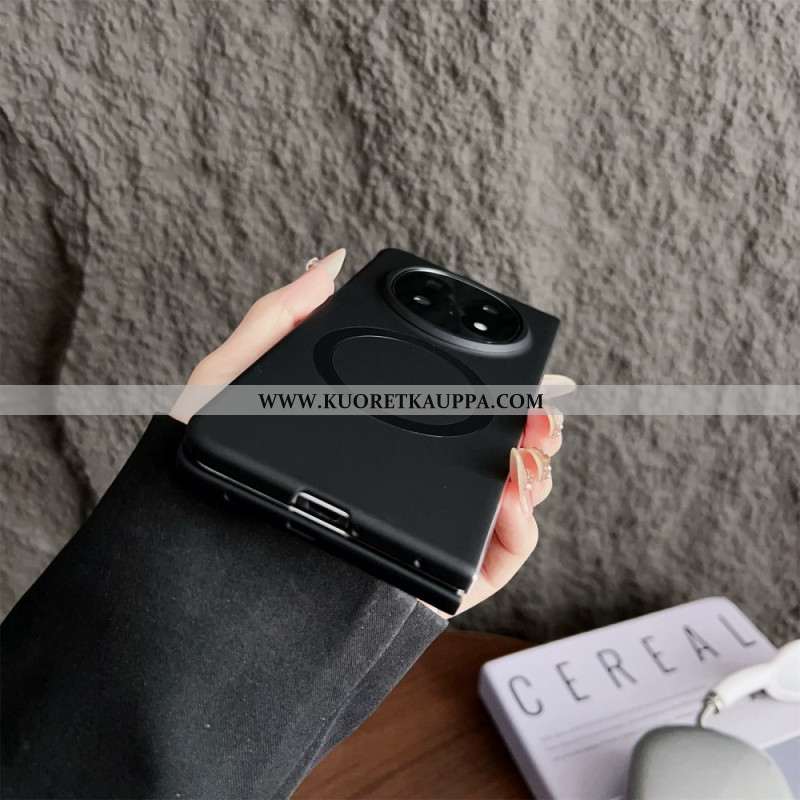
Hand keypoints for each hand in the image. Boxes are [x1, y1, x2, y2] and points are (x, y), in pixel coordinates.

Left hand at [171, 249, 572, 615]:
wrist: (196, 566)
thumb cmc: (202, 479)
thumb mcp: (234, 383)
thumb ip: (279, 319)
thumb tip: (329, 265)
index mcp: (373, 440)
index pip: (447, 410)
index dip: (494, 388)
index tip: (516, 368)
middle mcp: (404, 486)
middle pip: (490, 454)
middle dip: (532, 426)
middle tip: (540, 408)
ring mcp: (420, 535)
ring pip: (506, 501)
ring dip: (536, 469)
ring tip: (527, 446)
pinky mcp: (429, 583)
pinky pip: (494, 557)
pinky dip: (521, 525)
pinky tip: (511, 491)